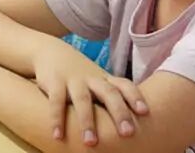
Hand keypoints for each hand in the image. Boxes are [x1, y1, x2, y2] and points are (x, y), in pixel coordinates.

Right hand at [33, 43, 147, 145]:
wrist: (49, 51)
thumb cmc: (78, 74)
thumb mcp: (96, 82)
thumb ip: (111, 98)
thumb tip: (132, 125)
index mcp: (104, 79)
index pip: (124, 85)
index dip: (135, 97)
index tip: (145, 112)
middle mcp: (92, 78)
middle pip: (109, 93)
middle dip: (119, 112)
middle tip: (128, 133)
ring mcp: (73, 79)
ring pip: (82, 99)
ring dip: (87, 121)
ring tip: (91, 143)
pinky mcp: (54, 82)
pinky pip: (56, 101)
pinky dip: (56, 119)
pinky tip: (58, 136)